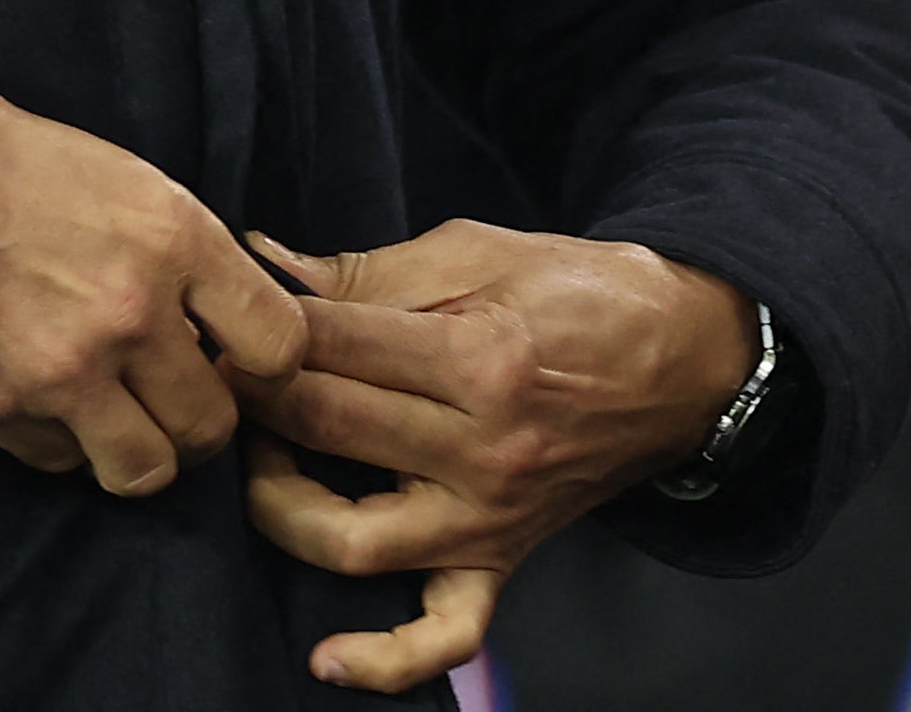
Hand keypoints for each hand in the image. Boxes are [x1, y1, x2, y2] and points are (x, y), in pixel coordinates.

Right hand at [0, 66, 304, 496]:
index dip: (267, 364)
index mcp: (174, 240)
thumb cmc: (21, 168)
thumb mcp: (135, 185)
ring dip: (139, 451)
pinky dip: (64, 443)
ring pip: (145, 471)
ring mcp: (61, 370)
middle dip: (202, 420)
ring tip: (120, 418)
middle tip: (174, 398)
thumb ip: (192, 263)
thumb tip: (234, 335)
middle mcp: (127, 312)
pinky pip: (62, 463)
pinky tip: (48, 398)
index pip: (277, 345)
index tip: (241, 363)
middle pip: (212, 426)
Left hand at [239, 220, 753, 692]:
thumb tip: (264, 260)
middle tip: (226, 370)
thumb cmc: (581, 292)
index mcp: (480, 358)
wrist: (684, 357)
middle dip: (256, 393)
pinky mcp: (502, 561)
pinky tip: (324, 653)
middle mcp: (484, 450)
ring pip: (350, 539)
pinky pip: (442, 636)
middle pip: (326, 428)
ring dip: (279, 501)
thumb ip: (368, 270)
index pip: (330, 347)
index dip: (264, 328)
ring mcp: (491, 519)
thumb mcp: (480, 250)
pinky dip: (382, 659)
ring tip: (261, 459)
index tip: (227, 316)